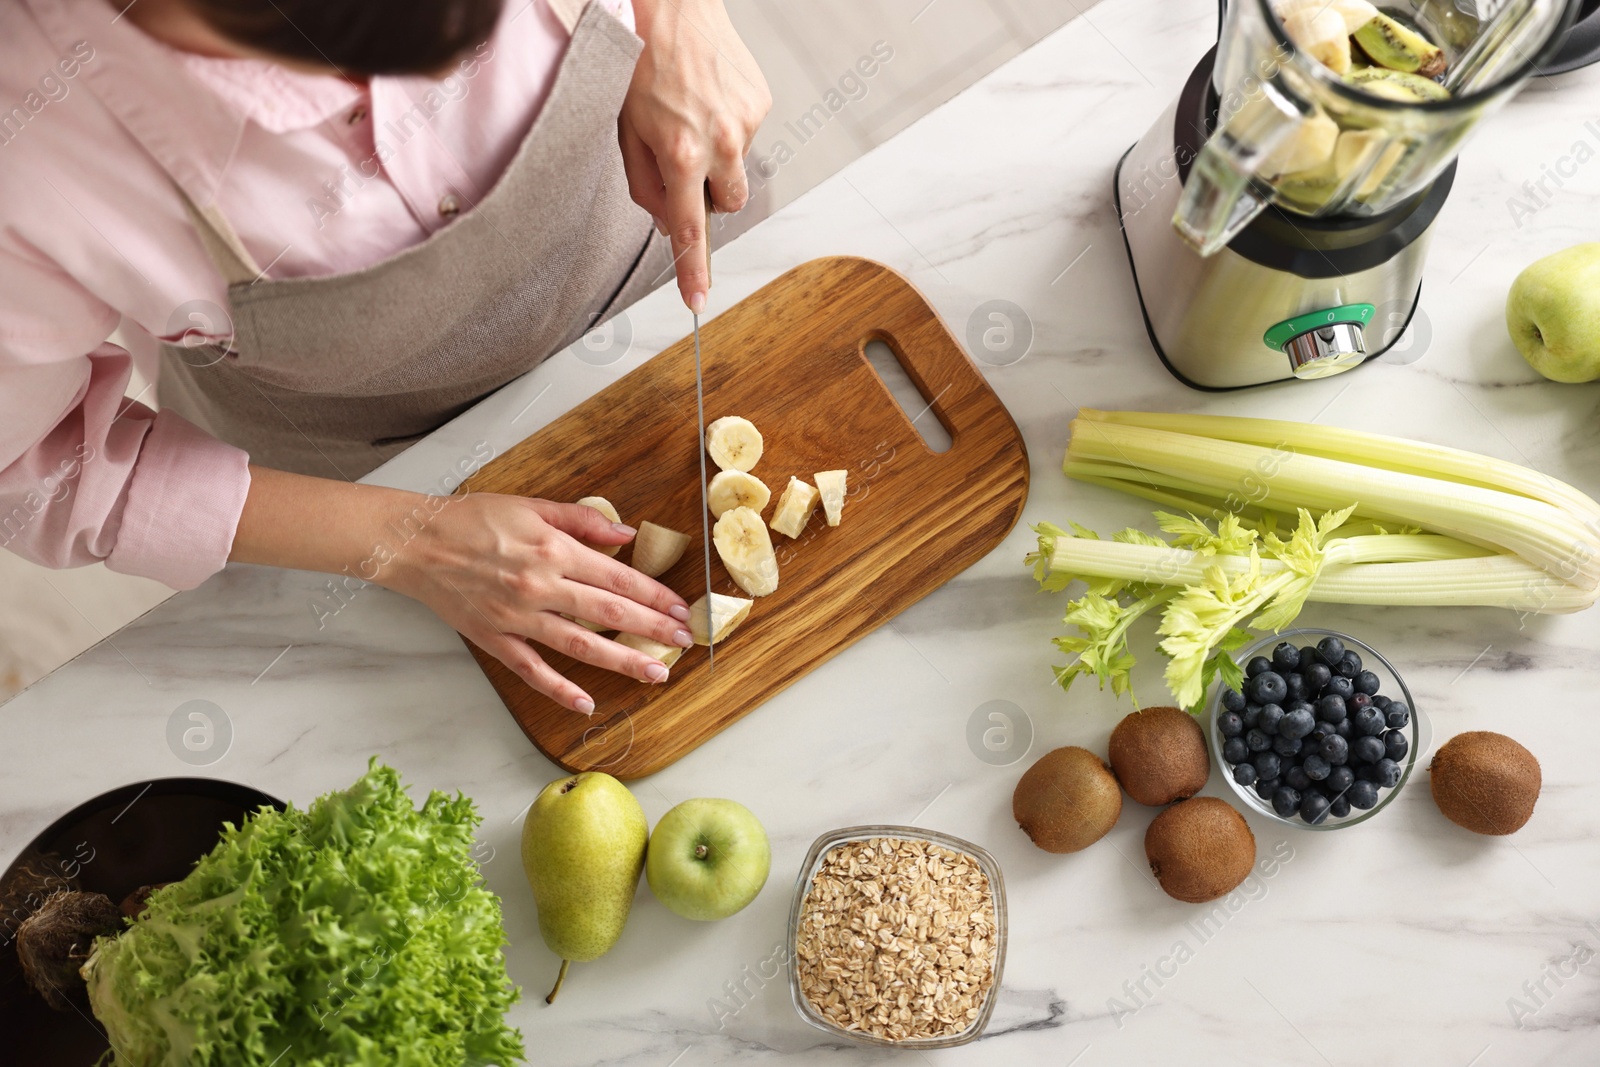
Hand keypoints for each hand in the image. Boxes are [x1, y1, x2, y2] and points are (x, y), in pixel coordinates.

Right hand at [381, 495, 692, 712]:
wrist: (417, 542)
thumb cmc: (473, 518)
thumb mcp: (532, 506)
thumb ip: (582, 520)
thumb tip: (625, 533)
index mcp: (554, 551)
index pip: (618, 578)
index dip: (653, 595)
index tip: (678, 608)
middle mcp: (541, 586)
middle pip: (609, 613)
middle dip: (651, 629)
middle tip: (683, 641)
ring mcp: (518, 617)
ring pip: (581, 645)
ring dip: (622, 660)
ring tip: (655, 674)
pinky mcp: (496, 639)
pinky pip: (532, 671)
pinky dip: (559, 689)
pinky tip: (586, 702)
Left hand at [618, 0, 770, 311]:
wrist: (671, 5)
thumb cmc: (639, 60)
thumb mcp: (625, 129)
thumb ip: (644, 184)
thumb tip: (666, 220)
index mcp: (680, 154)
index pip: (689, 229)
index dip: (692, 270)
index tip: (698, 301)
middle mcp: (720, 142)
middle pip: (727, 204)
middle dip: (709, 195)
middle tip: (685, 162)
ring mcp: (746, 123)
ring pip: (737, 168)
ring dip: (718, 156)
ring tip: (693, 114)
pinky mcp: (760, 102)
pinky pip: (748, 135)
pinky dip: (728, 126)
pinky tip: (708, 97)